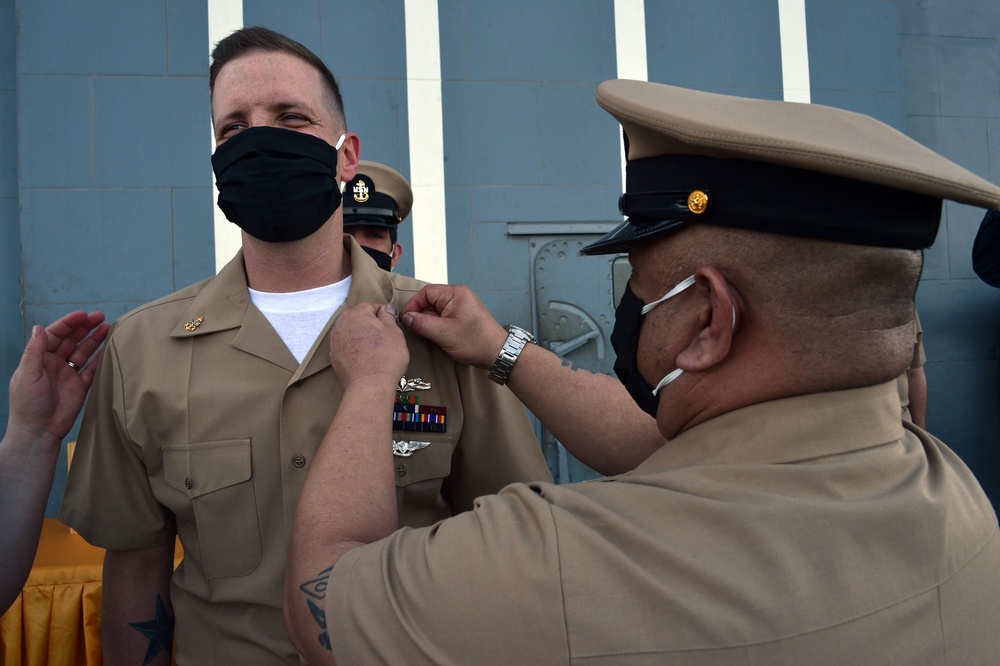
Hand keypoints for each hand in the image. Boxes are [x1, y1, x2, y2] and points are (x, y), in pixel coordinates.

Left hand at [7, 311, 109, 445]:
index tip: (83, 315)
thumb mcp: (27, 374)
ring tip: (108, 328)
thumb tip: (40, 327)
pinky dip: (101, 358)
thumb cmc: (28, 403)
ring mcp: (68, 373)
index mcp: (40, 358)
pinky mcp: (80, 385)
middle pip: (71, 340)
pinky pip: (92, 368)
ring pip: (83, 351)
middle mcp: (54, 363)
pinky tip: (109, 348)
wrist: (39, 430)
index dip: (68, 323)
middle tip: (100, 317)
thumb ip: (34, 351)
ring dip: (94, 339)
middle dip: (85, 327)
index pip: (55, 334)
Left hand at [329, 303, 408, 387]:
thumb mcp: (393, 331)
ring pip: (351, 333)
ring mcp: (335, 342)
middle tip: (385, 338)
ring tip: (375, 349)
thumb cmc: (385, 356)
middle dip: (371, 325)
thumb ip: (388, 316)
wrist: (369, 385)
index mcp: (355, 314)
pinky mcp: (334, 357)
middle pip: (359, 319)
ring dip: (362, 337)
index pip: (371, 306)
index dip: (384, 315)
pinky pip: (346, 347)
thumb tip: (386, 308)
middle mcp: (341, 324)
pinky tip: (365, 358)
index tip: (392, 325)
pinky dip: (355, 349)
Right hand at [400, 284, 507, 368]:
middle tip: (416, 330)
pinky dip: (437, 325)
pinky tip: (437, 336)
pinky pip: (444, 316)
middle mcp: (458, 295)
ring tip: (428, 335)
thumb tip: (405, 318)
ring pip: (436, 310)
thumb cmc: (475, 341)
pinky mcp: (463, 315)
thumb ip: (421, 324)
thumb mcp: (443, 333)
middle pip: (430, 301)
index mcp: (455, 293)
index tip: (406, 320)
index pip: (425, 293)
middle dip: (421, 315)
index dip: (413, 305)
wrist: (497, 352)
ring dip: (429, 322)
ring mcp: (461, 305)